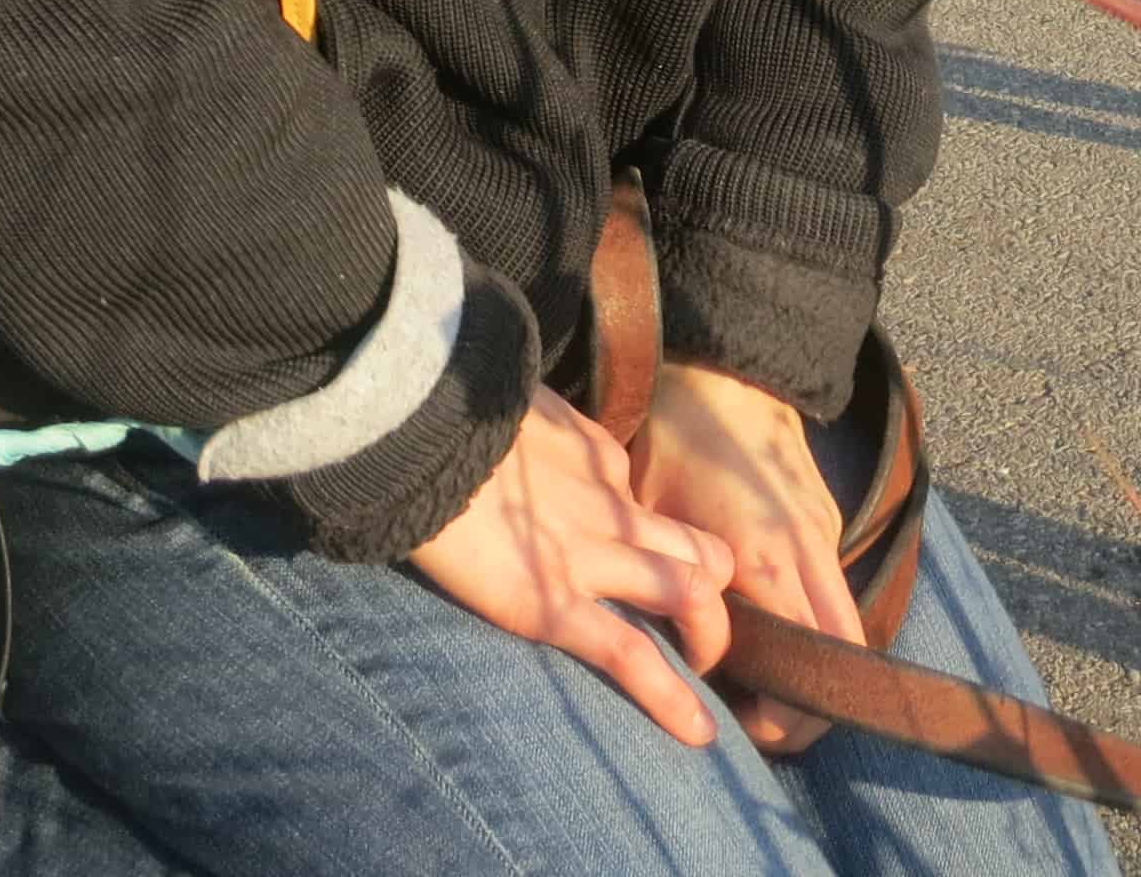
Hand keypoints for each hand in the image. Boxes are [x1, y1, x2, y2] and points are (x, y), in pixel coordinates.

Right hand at [411, 387, 732, 743]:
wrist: (423, 429)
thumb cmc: (449, 413)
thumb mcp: (512, 409)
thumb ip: (532, 435)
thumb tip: (525, 438)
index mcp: (596, 462)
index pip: (650, 506)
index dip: (662, 544)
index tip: (653, 567)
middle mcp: (610, 508)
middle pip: (701, 549)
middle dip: (717, 594)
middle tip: (702, 630)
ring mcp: (588, 557)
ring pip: (689, 595)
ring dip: (709, 639)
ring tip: (706, 674)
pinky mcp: (552, 604)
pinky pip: (627, 654)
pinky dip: (668, 698)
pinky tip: (696, 732)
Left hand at [635, 363, 863, 753]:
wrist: (724, 365)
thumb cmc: (676, 437)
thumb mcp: (653, 515)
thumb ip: (668, 584)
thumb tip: (664, 652)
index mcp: (769, 558)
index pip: (810, 660)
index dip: (789, 713)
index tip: (750, 733)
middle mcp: (812, 551)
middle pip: (845, 653)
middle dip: (812, 702)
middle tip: (761, 728)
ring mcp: (826, 534)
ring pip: (844, 624)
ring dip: (813, 664)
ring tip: (756, 686)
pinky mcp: (825, 521)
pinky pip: (831, 592)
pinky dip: (811, 625)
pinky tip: (762, 631)